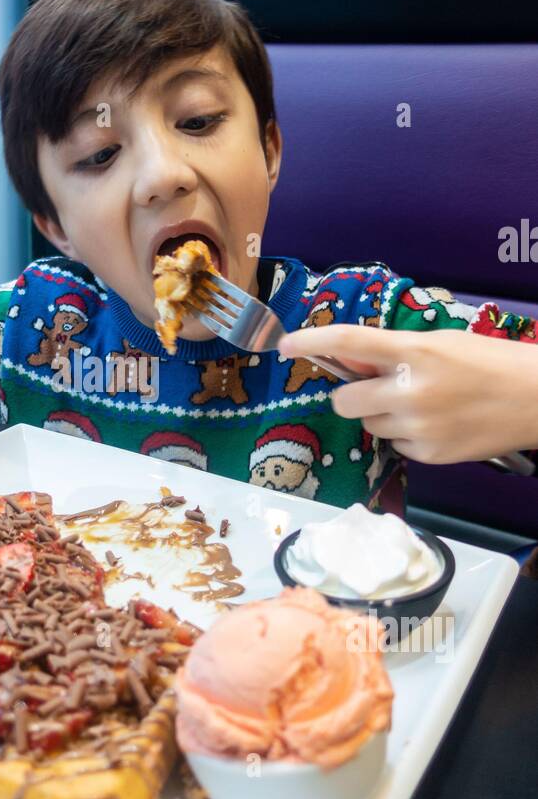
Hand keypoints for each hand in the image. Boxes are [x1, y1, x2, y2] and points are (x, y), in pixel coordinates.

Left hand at [278, 324, 537, 463]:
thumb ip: (392, 352)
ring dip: (382, 415)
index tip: (285, 346)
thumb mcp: (439, 343)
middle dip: (352, 395)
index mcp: (414, 352)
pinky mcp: (428, 455)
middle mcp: (409, 391)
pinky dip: (405, 436)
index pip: (348, 343)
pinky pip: (394, 445)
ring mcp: (418, 428)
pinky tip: (436, 425)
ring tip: (422, 405)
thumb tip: (349, 361)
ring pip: (368, 425)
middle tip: (376, 389)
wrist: (537, 399)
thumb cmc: (489, 362)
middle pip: (344, 401)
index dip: (310, 342)